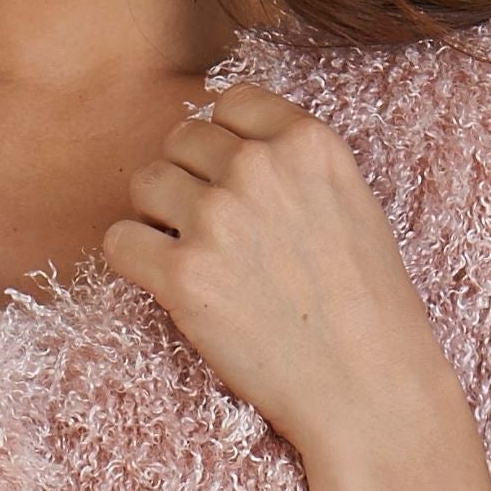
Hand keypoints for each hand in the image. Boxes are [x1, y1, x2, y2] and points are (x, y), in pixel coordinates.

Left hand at [103, 85, 468, 470]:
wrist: (369, 388)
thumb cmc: (371, 308)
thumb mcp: (353, 205)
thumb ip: (295, 166)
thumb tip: (229, 148)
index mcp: (308, 141)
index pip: (231, 102)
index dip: (225, 142)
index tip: (235, 180)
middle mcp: (259, 168)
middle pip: (182, 139)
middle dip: (190, 179)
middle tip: (215, 230)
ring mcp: (217, 219)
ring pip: (145, 183)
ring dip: (159, 216)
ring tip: (196, 256)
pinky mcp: (183, 276)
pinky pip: (120, 241)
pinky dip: (135, 260)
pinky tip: (169, 283)